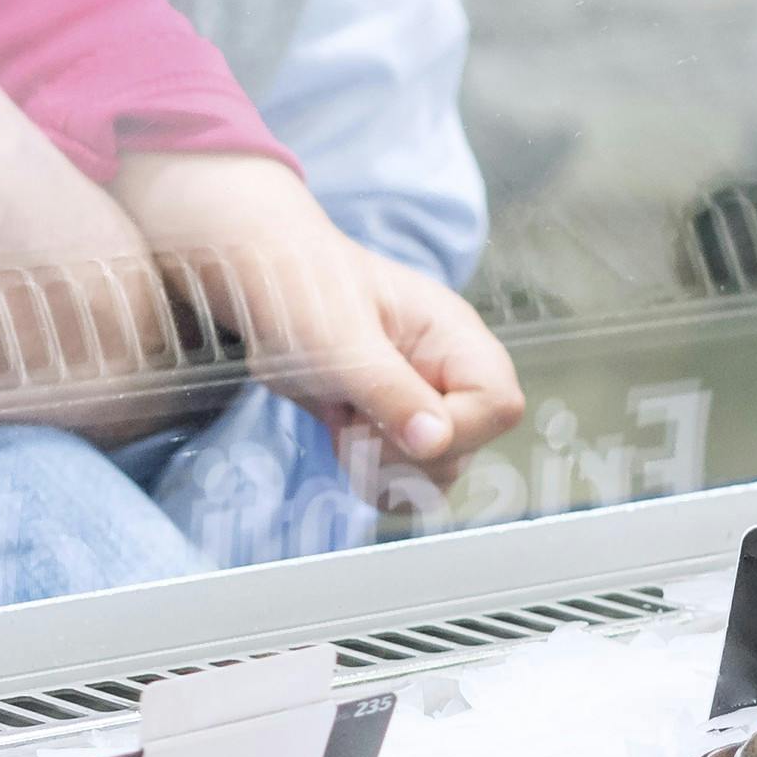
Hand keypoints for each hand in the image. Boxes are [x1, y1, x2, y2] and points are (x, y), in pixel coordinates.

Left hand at [112, 151, 523, 480]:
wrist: (258, 279)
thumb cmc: (301, 288)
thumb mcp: (342, 343)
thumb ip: (393, 393)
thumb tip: (437, 442)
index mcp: (455, 337)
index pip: (498, 405)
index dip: (454, 430)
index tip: (394, 425)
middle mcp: (449, 371)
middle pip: (467, 448)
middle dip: (404, 453)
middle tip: (352, 418)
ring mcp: (422, 400)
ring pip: (436, 472)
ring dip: (383, 466)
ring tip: (342, 422)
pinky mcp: (393, 423)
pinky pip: (404, 476)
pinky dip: (372, 472)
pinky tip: (341, 434)